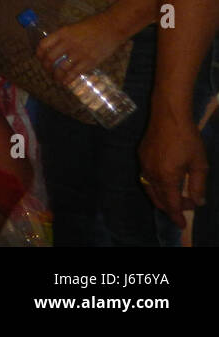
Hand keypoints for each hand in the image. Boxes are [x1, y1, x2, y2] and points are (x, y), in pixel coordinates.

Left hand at [36, 13, 123, 86]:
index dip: (39, 54)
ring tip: (55, 78)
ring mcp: (79, 54)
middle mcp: (68, 44)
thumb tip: (53, 48)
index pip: (43, 45)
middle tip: (47, 70)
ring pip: (61, 69)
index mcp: (62, 33)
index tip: (39, 58)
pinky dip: (67, 79)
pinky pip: (75, 73)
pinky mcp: (89, 62)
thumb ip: (63, 37)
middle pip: (50, 59)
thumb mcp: (73, 27)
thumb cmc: (92, 25)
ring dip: (56, 76)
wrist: (111, 28)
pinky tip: (65, 82)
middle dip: (46, 67)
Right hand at [139, 109, 208, 228]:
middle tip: (185, 208)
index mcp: (166, 177)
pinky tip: (165, 181)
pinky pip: (146, 177)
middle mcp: (151, 173)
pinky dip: (155, 186)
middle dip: (170, 208)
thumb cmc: (187, 139)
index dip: (177, 215)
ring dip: (162, 197)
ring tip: (175, 197)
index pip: (171, 203)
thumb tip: (198, 202)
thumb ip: (198, 185)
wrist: (168, 115)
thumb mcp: (199, 164)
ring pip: (150, 189)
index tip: (183, 224)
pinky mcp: (141, 155)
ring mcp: (144, 164)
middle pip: (157, 199)